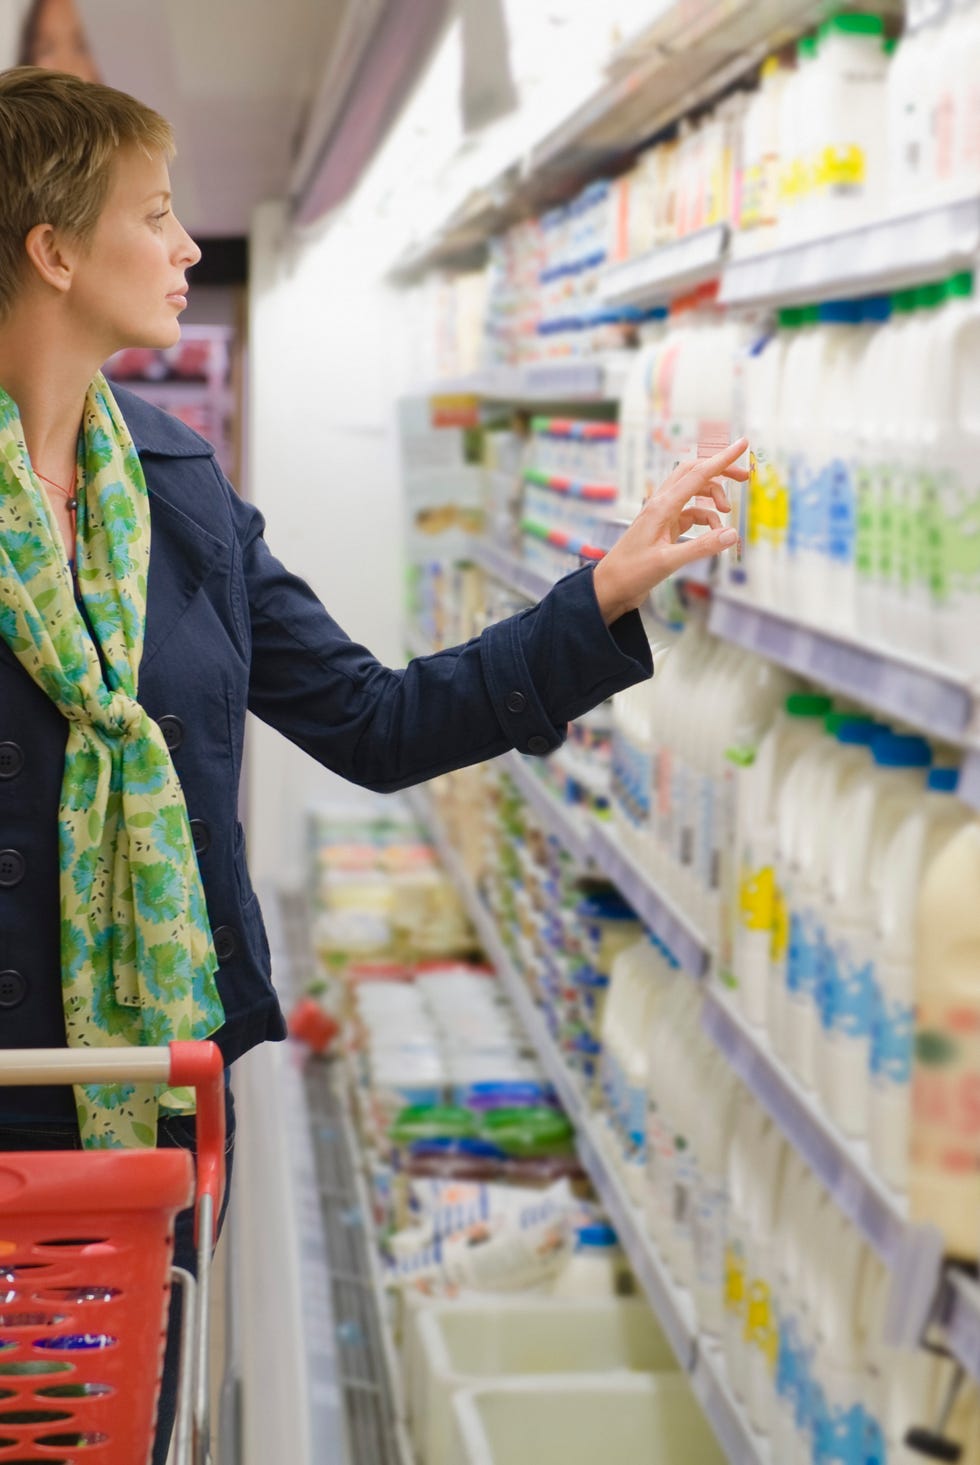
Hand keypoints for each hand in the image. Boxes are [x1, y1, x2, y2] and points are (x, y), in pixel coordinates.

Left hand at [592, 438, 747, 623]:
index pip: (698, 474)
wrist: (610, 588)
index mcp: (662, 506)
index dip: (722, 459)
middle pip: (694, 474)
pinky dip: (706, 519)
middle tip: (745, 477)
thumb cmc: (631, 573)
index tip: (743, 443)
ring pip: (694, 494)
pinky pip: (691, 514)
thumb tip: (733, 534)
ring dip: (713, 499)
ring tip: (727, 514)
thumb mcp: (668, 562)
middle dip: (720, 472)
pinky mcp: (664, 528)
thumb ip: (701, 547)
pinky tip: (713, 535)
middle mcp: (661, 504)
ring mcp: (662, 515)